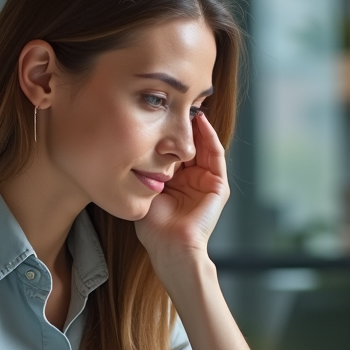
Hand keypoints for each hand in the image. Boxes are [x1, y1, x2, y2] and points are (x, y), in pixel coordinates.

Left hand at [135, 112, 228, 269]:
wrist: (170, 246)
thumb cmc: (153, 227)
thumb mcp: (145, 189)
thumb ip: (144, 169)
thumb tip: (131, 143)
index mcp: (174, 183)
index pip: (172, 151)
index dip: (167, 132)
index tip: (158, 112)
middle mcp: (191, 180)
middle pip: (189, 146)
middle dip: (183, 125)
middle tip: (176, 102)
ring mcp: (206, 183)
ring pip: (204, 147)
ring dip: (198, 127)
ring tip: (190, 106)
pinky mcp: (218, 186)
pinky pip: (216, 156)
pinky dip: (210, 138)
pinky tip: (202, 122)